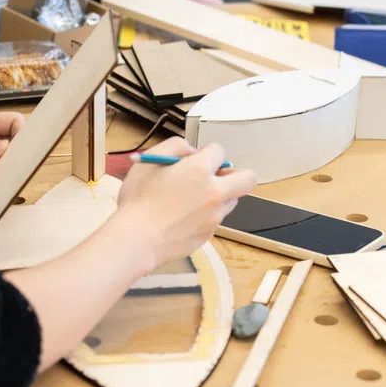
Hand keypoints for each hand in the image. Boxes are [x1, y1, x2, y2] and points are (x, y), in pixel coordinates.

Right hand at [116, 137, 256, 268]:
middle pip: (248, 178)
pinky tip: (183, 218)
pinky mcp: (210, 234)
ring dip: (220, 195)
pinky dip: (206, 215)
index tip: (195, 160)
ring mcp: (215, 216)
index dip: (207, 153)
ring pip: (232, 200)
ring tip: (193, 199)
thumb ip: (175, 146)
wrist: (137, 240)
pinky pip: (216, 219)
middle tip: (218, 177)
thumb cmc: (138, 199)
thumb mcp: (149, 161)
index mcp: (199, 170)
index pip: (219, 151)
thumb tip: (193, 152)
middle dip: (237, 173)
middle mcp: (214, 192)